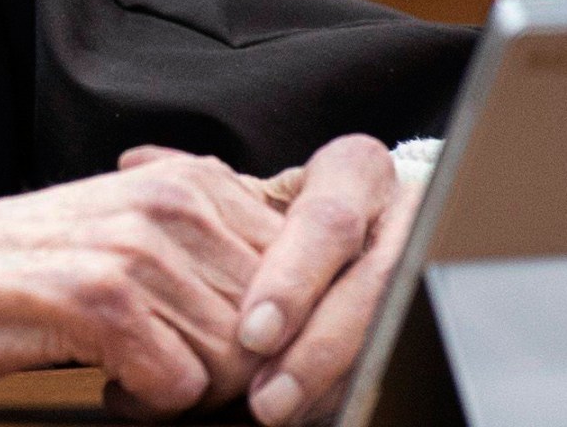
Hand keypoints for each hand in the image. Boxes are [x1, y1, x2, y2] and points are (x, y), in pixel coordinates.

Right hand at [0, 152, 286, 419]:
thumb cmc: (19, 268)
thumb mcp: (127, 230)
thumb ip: (208, 245)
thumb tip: (294, 304)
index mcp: (188, 181)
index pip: (299, 272)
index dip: (278, 333)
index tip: (238, 357)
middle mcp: (171, 203)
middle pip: (273, 322)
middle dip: (234, 369)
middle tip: (171, 371)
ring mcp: (137, 248)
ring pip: (236, 360)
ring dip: (187, 389)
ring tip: (133, 372)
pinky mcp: (101, 299)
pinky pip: (182, 387)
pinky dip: (149, 405)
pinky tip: (110, 382)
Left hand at [225, 135, 412, 425]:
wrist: (367, 233)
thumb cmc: (292, 216)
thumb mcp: (257, 194)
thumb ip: (201, 184)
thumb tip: (135, 164)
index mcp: (355, 172)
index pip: (328, 222)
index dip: (292, 281)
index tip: (251, 334)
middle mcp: (401, 214)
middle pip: (372, 284)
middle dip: (317, 346)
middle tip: (265, 396)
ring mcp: (427, 264)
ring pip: (392, 324)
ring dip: (333, 377)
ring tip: (278, 412)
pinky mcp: (431, 306)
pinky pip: (402, 351)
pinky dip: (350, 387)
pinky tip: (312, 413)